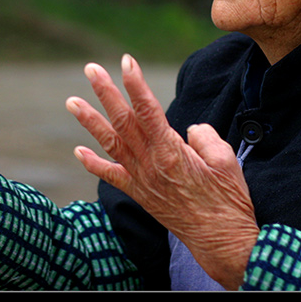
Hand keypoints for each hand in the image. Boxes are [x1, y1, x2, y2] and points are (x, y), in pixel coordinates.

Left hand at [66, 54, 258, 289]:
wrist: (221, 240)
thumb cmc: (228, 199)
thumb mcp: (225, 160)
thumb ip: (204, 136)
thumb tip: (188, 130)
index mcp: (171, 150)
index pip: (148, 109)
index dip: (135, 84)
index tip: (127, 61)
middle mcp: (150, 163)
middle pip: (122, 121)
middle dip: (105, 92)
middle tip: (91, 69)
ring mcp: (141, 180)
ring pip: (110, 144)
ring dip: (90, 121)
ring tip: (72, 101)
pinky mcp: (140, 195)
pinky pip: (111, 177)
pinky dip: (93, 164)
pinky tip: (78, 151)